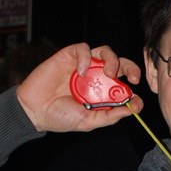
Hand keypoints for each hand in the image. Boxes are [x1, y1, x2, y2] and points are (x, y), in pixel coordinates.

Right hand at [16, 43, 142, 131]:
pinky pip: (83, 48)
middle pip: (119, 64)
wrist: (35, 110)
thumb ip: (110, 116)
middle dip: (130, 67)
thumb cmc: (60, 117)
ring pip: (105, 52)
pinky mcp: (69, 56)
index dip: (133, 90)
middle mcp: (96, 77)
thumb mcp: (89, 122)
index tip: (136, 102)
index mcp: (103, 92)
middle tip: (133, 78)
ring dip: (112, 60)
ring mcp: (84, 66)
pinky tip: (80, 72)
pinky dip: (85, 57)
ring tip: (109, 74)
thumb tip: (131, 109)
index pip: (124, 84)